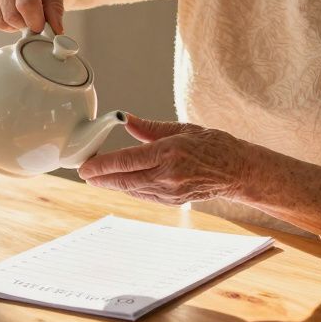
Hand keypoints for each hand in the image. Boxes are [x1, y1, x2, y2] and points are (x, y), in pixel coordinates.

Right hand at [0, 0, 65, 33]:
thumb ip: (55, 6)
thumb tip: (55, 29)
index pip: (27, 4)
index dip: (35, 22)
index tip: (41, 26)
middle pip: (12, 16)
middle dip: (25, 24)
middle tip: (32, 16)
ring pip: (0, 21)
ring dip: (13, 25)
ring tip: (20, 11)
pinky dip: (1, 22)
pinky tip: (8, 9)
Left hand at [77, 116, 249, 205]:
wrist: (237, 170)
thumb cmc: (212, 145)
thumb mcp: (181, 128)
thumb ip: (149, 128)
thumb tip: (126, 120)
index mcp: (169, 152)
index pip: (127, 161)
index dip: (102, 165)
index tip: (85, 165)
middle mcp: (168, 175)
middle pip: (124, 180)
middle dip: (100, 178)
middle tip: (83, 173)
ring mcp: (170, 192)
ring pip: (132, 189)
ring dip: (112, 184)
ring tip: (96, 176)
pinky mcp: (172, 201)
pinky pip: (144, 195)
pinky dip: (129, 188)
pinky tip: (120, 182)